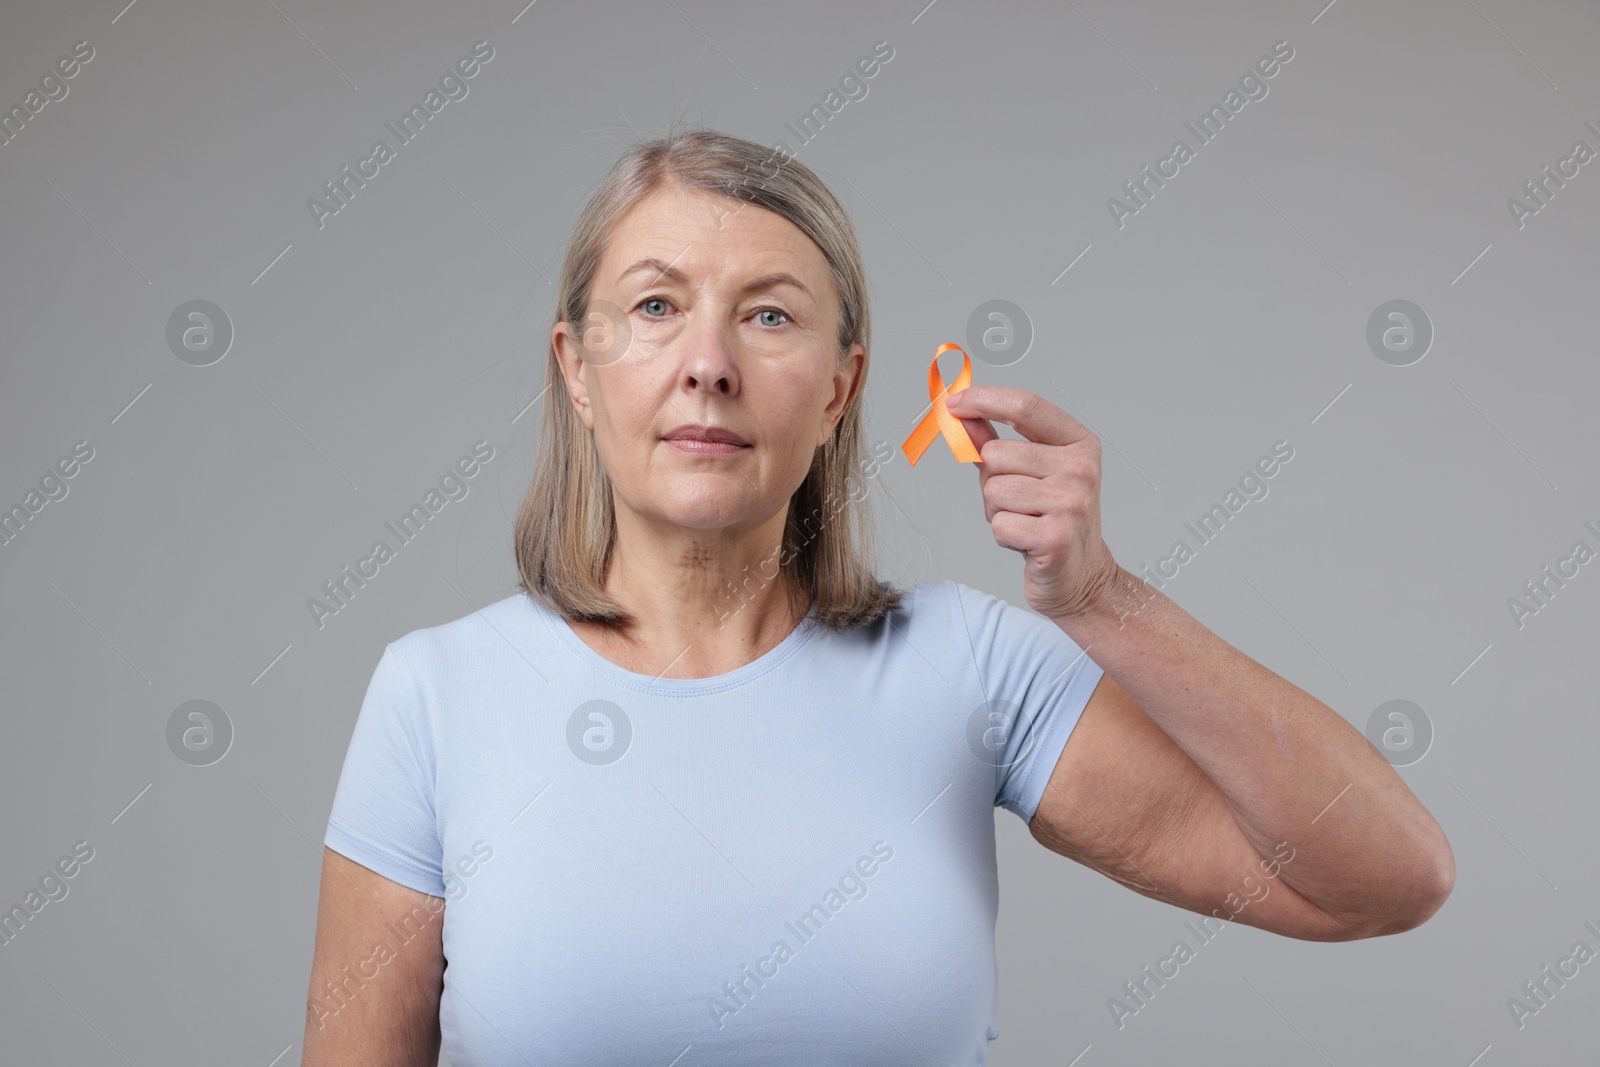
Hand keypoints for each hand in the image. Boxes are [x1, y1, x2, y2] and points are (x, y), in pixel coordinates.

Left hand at [943, 385, 1121, 621]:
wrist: (1083, 576)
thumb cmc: (1054, 521)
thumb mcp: (1030, 474)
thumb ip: (996, 442)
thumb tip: (964, 415)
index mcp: (1078, 444)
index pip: (1026, 407)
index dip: (985, 400)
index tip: (955, 403)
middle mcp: (1080, 469)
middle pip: (997, 454)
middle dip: (992, 480)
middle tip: (1018, 503)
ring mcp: (1071, 503)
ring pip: (994, 490)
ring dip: (997, 511)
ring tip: (1025, 522)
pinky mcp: (1056, 537)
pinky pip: (999, 524)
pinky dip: (1003, 536)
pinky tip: (1027, 541)